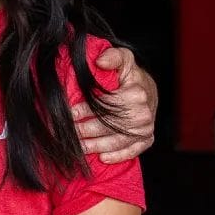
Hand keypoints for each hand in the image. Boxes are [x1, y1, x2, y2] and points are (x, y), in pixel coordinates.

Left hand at [76, 43, 156, 163]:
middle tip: (66, 133)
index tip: (69, 113)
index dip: (86, 110)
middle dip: (85, 131)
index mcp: (137, 93)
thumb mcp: (123, 58)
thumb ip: (112, 56)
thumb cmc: (129, 74)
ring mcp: (146, 128)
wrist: (148, 88)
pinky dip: (118, 156)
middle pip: (109, 126)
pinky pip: (133, 151)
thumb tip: (100, 61)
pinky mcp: (147, 139)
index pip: (106, 105)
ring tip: (77, 148)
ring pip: (118, 141)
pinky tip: (103, 158)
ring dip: (96, 146)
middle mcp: (143, 113)